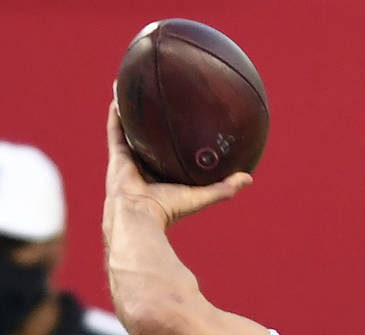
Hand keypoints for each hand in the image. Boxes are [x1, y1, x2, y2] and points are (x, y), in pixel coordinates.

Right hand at [103, 96, 251, 236]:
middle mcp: (146, 166)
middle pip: (152, 138)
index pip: (173, 153)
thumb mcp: (202, 196)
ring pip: (131, 129)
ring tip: (137, 88)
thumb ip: (225, 188)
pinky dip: (116, 112)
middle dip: (156, 121)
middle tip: (164, 99)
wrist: (139, 215)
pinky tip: (120, 92)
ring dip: (133, 110)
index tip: (188, 121)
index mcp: (164, 176)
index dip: (179, 139)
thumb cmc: (170, 209)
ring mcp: (130, 159)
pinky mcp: (116, 155)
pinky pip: (115, 128)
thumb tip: (249, 178)